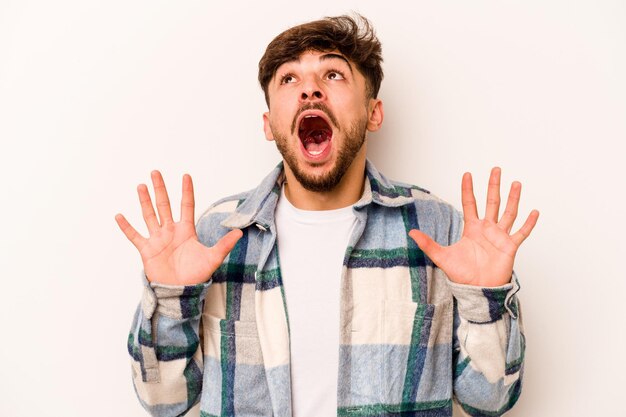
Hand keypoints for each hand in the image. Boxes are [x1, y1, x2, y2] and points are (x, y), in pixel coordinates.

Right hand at [115, 171, 241, 284]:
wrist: (181, 292)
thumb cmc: (197, 275)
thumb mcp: (213, 258)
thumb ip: (224, 244)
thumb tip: (239, 233)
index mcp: (186, 230)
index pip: (186, 206)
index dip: (186, 191)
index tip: (186, 176)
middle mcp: (170, 231)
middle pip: (164, 205)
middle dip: (160, 189)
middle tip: (155, 172)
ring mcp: (157, 240)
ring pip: (149, 216)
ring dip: (145, 201)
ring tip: (141, 186)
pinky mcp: (146, 250)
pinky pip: (134, 236)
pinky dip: (126, 227)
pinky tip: (119, 215)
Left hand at [409, 167, 538, 286]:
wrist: (476, 290)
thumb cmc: (462, 274)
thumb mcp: (442, 256)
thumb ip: (427, 244)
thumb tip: (411, 233)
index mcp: (472, 228)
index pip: (470, 203)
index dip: (468, 189)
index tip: (467, 174)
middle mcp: (487, 229)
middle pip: (491, 202)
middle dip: (493, 186)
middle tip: (496, 169)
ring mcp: (500, 236)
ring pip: (508, 213)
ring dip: (513, 199)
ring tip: (516, 184)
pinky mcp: (510, 247)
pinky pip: (521, 233)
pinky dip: (528, 223)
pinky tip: (534, 211)